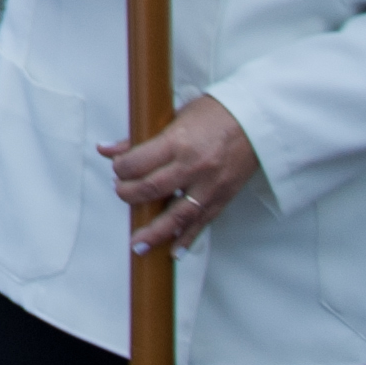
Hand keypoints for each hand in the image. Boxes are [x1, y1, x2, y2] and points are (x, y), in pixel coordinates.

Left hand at [106, 94, 258, 258]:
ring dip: (156, 233)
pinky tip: (174, 251)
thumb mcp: (174, 117)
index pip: (138, 163)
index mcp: (178, 142)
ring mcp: (209, 185)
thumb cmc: (215, 113)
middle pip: (152, 190)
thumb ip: (141, 138)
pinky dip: (187, 238)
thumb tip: (108, 150)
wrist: (257, 122)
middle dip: (130, 196)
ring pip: (177, 215)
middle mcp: (193, 167)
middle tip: (122, 194)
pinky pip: (202, 222)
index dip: (121, 170)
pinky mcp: (223, 197)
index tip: (117, 169)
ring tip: (138, 246)